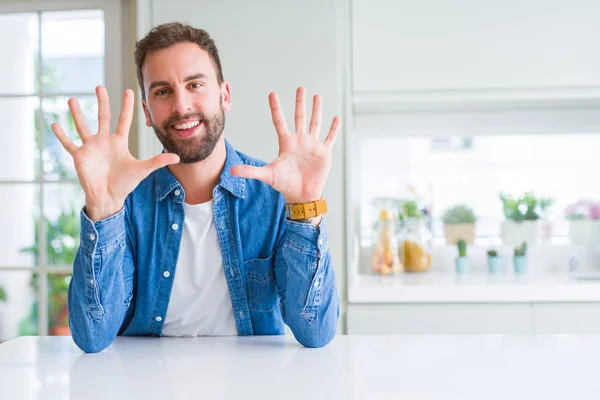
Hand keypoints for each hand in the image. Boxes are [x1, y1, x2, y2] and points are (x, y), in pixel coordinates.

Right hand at [52, 86, 179, 220]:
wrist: (109, 197)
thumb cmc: (125, 183)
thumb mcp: (142, 169)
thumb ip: (158, 161)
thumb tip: (177, 157)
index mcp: (119, 142)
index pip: (124, 120)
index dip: (127, 106)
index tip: (129, 91)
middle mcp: (104, 141)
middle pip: (103, 117)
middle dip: (102, 102)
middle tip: (99, 86)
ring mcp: (91, 147)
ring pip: (82, 126)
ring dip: (77, 113)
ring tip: (72, 99)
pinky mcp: (80, 156)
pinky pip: (69, 143)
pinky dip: (61, 135)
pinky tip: (54, 123)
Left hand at [230, 87, 340, 204]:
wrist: (301, 195)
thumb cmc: (284, 185)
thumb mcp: (267, 175)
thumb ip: (250, 171)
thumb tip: (231, 170)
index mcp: (286, 143)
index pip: (279, 122)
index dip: (276, 108)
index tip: (272, 94)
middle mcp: (300, 141)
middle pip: (300, 117)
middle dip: (300, 102)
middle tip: (300, 88)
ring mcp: (312, 145)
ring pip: (315, 123)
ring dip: (317, 110)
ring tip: (318, 96)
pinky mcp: (324, 153)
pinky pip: (330, 138)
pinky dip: (334, 128)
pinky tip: (336, 117)